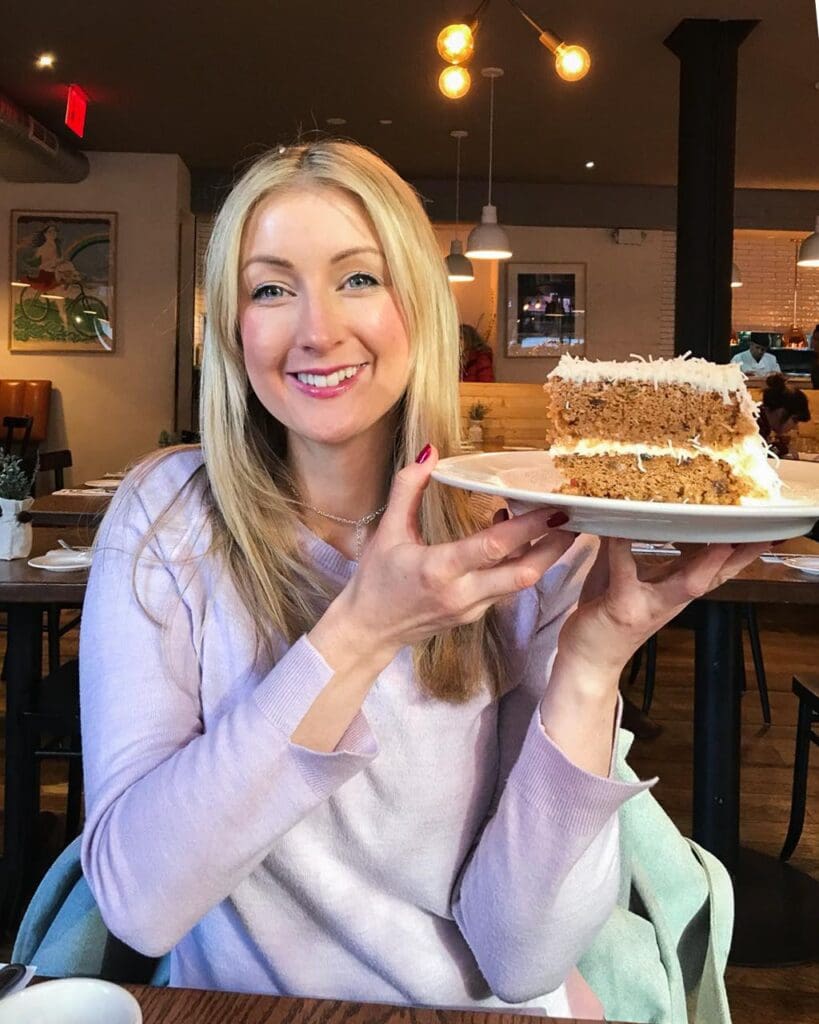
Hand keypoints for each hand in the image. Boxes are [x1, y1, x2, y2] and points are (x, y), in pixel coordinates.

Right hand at [314, 447, 575, 671]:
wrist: (369, 630)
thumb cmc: (375, 579)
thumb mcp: (385, 531)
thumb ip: (407, 489)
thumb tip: (430, 453)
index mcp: (439, 570)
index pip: (494, 548)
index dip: (529, 528)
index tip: (555, 508)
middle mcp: (462, 594)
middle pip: (524, 572)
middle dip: (555, 546)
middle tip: (578, 518)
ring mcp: (472, 609)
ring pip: (520, 583)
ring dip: (544, 555)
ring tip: (561, 526)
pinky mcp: (476, 615)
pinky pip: (507, 588)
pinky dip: (520, 564)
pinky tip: (523, 540)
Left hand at [557, 537, 768, 680]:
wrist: (587, 662)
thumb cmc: (605, 617)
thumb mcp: (623, 578)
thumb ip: (632, 550)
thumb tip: (635, 513)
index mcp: (674, 590)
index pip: (715, 568)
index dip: (740, 552)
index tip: (762, 531)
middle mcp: (670, 599)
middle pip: (714, 576)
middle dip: (738, 555)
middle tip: (758, 532)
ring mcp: (649, 605)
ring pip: (687, 583)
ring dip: (706, 562)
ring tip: (720, 538)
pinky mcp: (622, 607)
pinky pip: (626, 571)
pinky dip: (624, 547)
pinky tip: (623, 528)